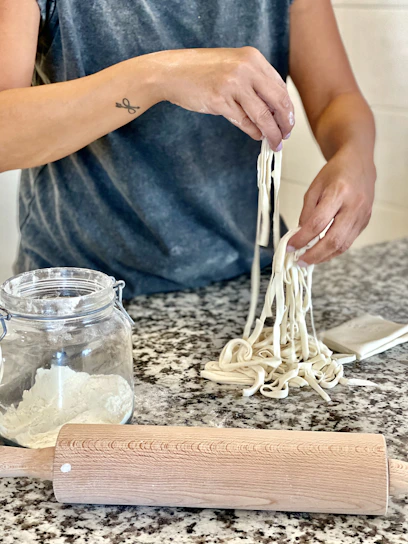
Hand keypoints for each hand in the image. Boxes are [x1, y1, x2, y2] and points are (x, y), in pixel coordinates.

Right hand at [151, 47, 294, 150]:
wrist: (173, 72)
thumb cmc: (202, 71)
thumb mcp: (233, 66)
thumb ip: (254, 81)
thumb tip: (274, 108)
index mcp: (253, 58)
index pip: (280, 86)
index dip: (287, 108)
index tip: (288, 121)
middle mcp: (246, 68)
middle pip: (277, 101)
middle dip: (285, 122)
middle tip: (285, 135)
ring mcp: (232, 84)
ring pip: (262, 115)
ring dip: (271, 132)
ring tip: (274, 142)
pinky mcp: (220, 100)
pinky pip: (244, 121)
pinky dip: (253, 131)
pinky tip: (257, 136)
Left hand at [288, 145, 375, 263]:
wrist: (359, 163)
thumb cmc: (336, 173)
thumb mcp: (314, 187)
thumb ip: (307, 212)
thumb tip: (300, 235)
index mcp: (339, 193)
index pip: (318, 223)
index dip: (302, 238)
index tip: (290, 246)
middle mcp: (354, 206)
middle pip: (333, 239)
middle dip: (314, 255)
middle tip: (299, 261)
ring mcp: (362, 215)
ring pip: (343, 245)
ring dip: (324, 256)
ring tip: (308, 260)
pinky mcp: (365, 222)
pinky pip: (348, 242)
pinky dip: (333, 250)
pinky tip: (321, 253)